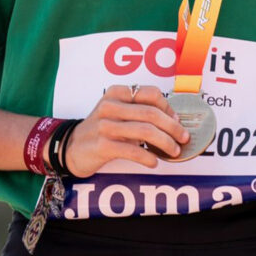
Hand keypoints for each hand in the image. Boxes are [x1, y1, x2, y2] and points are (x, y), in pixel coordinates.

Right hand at [64, 85, 190, 176]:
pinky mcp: (102, 145)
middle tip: (183, 138)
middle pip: (151, 113)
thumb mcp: (117, 112)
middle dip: (172, 127)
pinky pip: (132, 150)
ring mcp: (105, 125)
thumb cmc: (101, 129)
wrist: (71, 147)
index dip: (169, 108)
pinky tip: (154, 161)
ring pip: (145, 131)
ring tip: (173, 151)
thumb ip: (140, 111)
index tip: (177, 121)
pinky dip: (148, 157)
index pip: (151, 94)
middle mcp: (110, 106)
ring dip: (165, 142)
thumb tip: (173, 120)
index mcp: (117, 93)